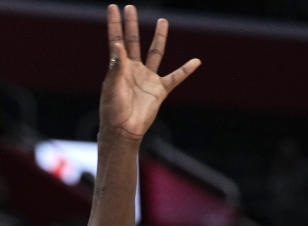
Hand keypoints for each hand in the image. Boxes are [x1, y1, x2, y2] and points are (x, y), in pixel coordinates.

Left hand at [99, 5, 199, 140]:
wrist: (124, 131)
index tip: (113, 7)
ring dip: (159, 37)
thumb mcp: (111, 88)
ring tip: (163, 21)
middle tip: (130, 7)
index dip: (115, 24)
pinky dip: (186, 70)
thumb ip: (116, 67)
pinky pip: (175, 77)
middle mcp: (133, 69)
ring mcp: (147, 78)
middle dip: (132, 25)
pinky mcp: (159, 90)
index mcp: (118, 68)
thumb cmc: (113, 111)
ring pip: (155, 53)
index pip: (116, 41)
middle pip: (133, 41)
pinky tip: (196, 62)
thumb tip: (117, 45)